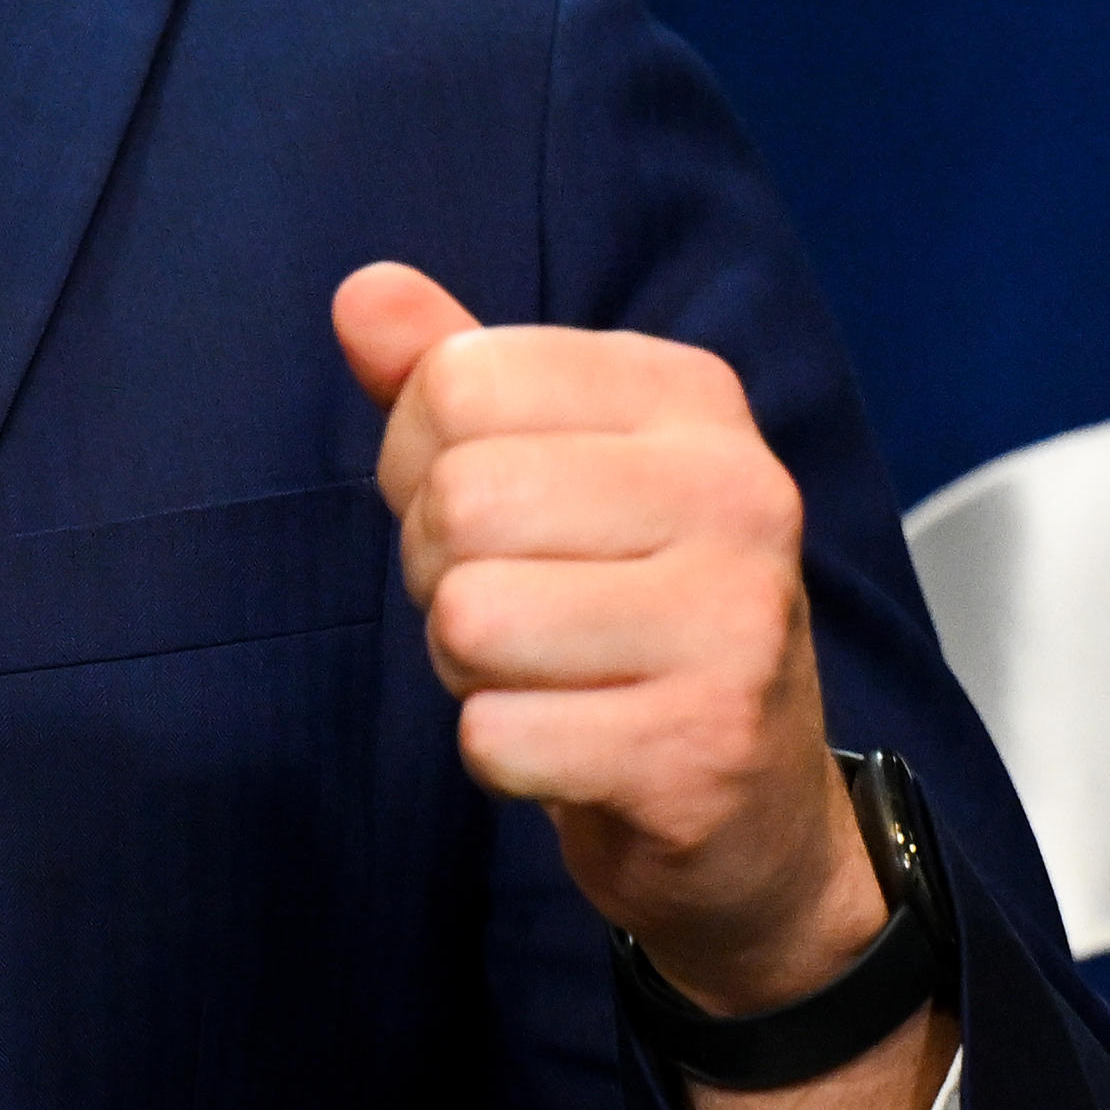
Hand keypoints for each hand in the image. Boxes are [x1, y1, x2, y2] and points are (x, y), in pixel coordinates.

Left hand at [335, 263, 936, 1109]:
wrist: (748, 815)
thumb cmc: (616, 614)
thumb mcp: (545, 470)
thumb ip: (448, 375)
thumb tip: (361, 294)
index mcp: (691, 397)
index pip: (457, 380)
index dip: (423, 463)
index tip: (497, 521)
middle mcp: (737, 490)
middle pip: (458, 499)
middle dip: (443, 573)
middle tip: (521, 615)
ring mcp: (734, 624)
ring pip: (469, 617)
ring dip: (470, 668)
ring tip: (550, 677)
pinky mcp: (701, 750)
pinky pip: (494, 736)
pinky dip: (501, 756)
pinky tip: (574, 749)